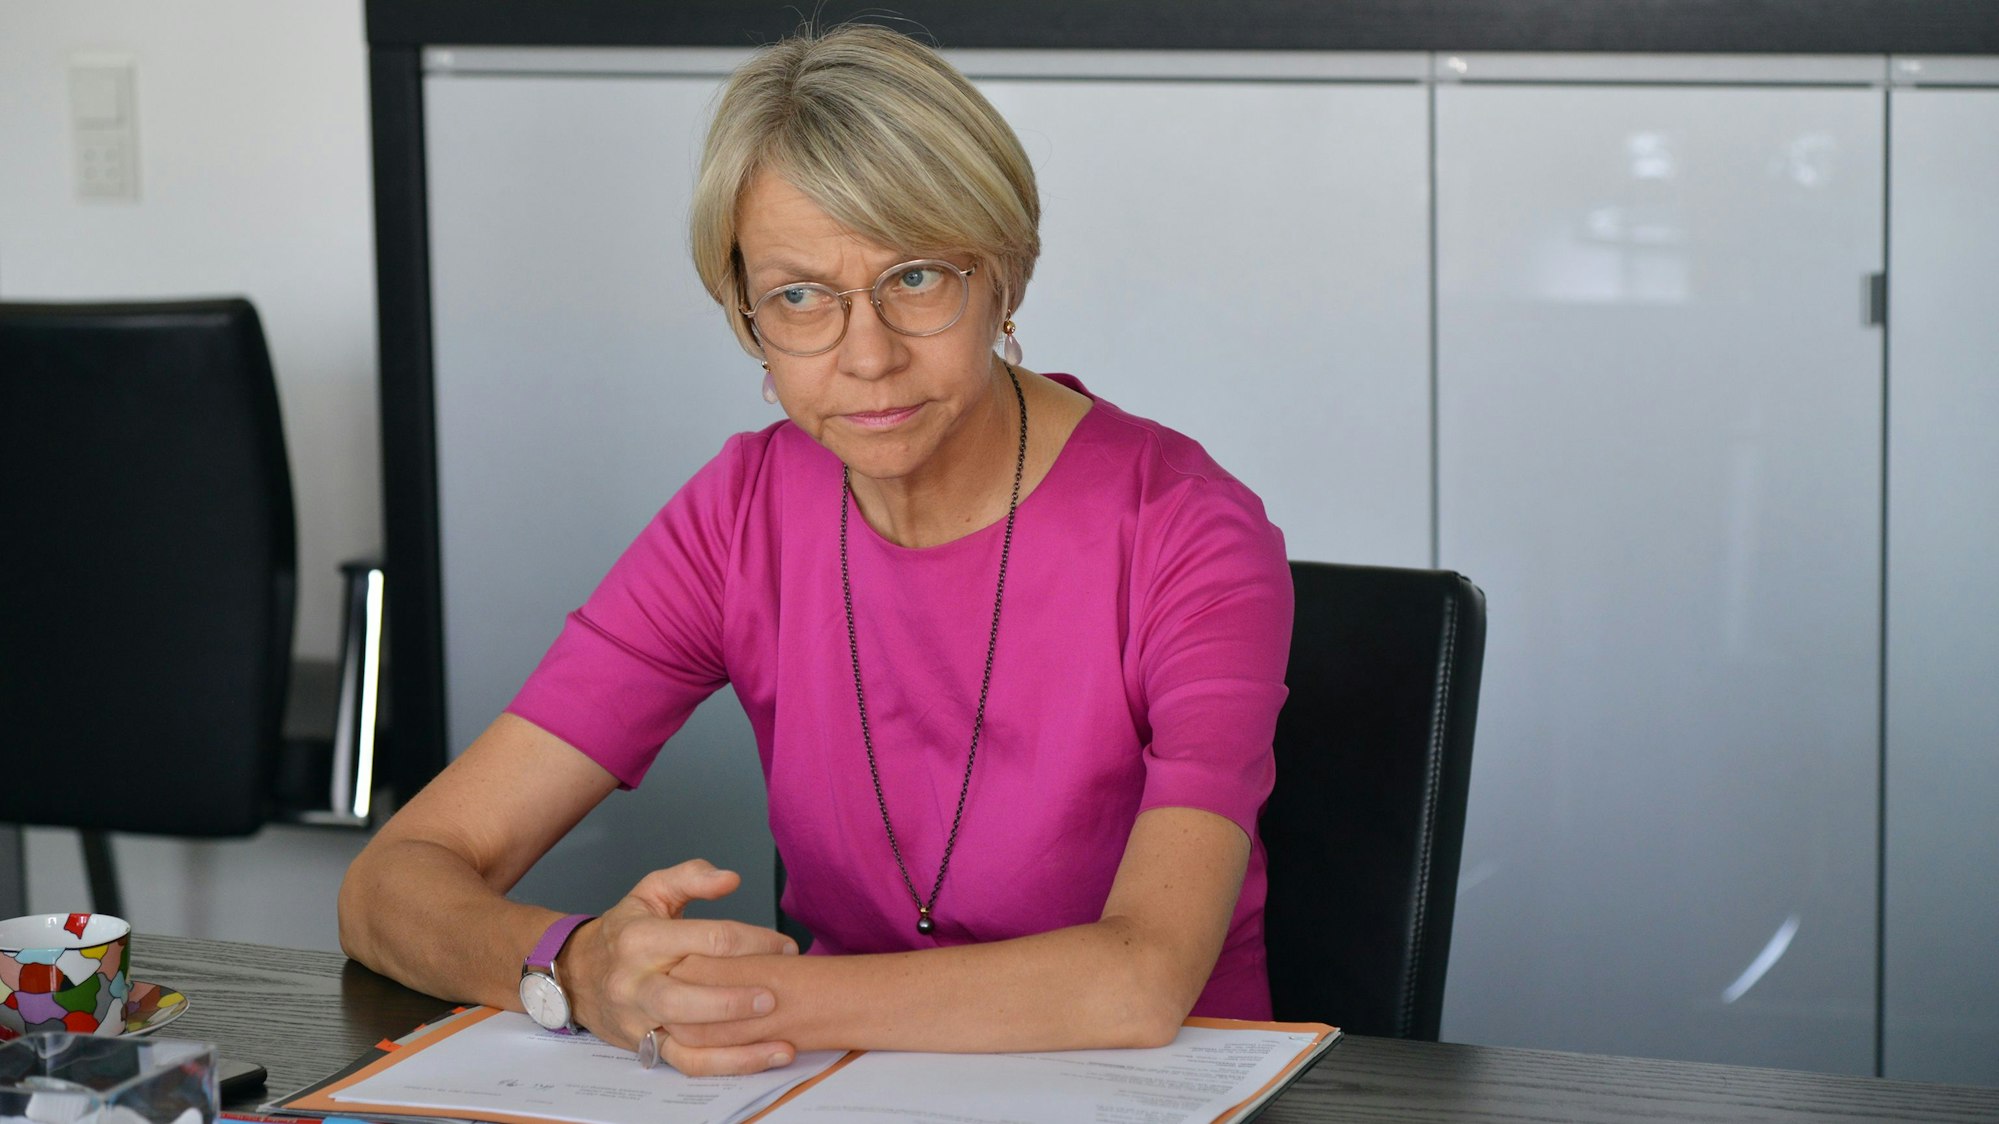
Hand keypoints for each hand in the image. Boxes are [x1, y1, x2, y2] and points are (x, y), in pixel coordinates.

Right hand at [561, 859, 798, 1074]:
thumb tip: (730, 878)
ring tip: (781, 1041)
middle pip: (687, 998)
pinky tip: (760, 1059)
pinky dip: (726, 1066)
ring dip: (738, 1045)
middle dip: (735, 1000)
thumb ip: (691, 878)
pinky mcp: (646, 1045)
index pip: (706, 939)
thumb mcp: (651, 892)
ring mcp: (639, 1019)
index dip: (753, 942)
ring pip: (687, 1038)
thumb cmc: (624, 931)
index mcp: (642, 938)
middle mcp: (636, 982)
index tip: (785, 946)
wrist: (574, 973)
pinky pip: (687, 1063)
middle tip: (774, 996)